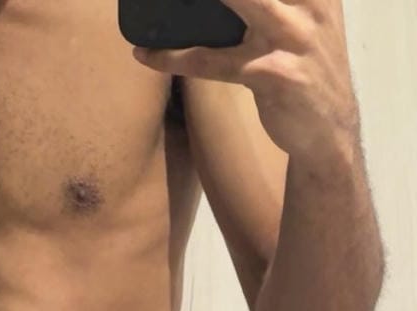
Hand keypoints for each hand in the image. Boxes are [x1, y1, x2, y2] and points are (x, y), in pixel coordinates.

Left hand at [132, 0, 360, 159]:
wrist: (330, 130)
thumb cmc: (305, 69)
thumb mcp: (302, 22)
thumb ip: (271, 1)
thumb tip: (211, 1)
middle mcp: (311, 2)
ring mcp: (294, 37)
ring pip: (241, 1)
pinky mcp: (275, 75)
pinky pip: (213, 62)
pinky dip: (175, 58)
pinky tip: (148, 55)